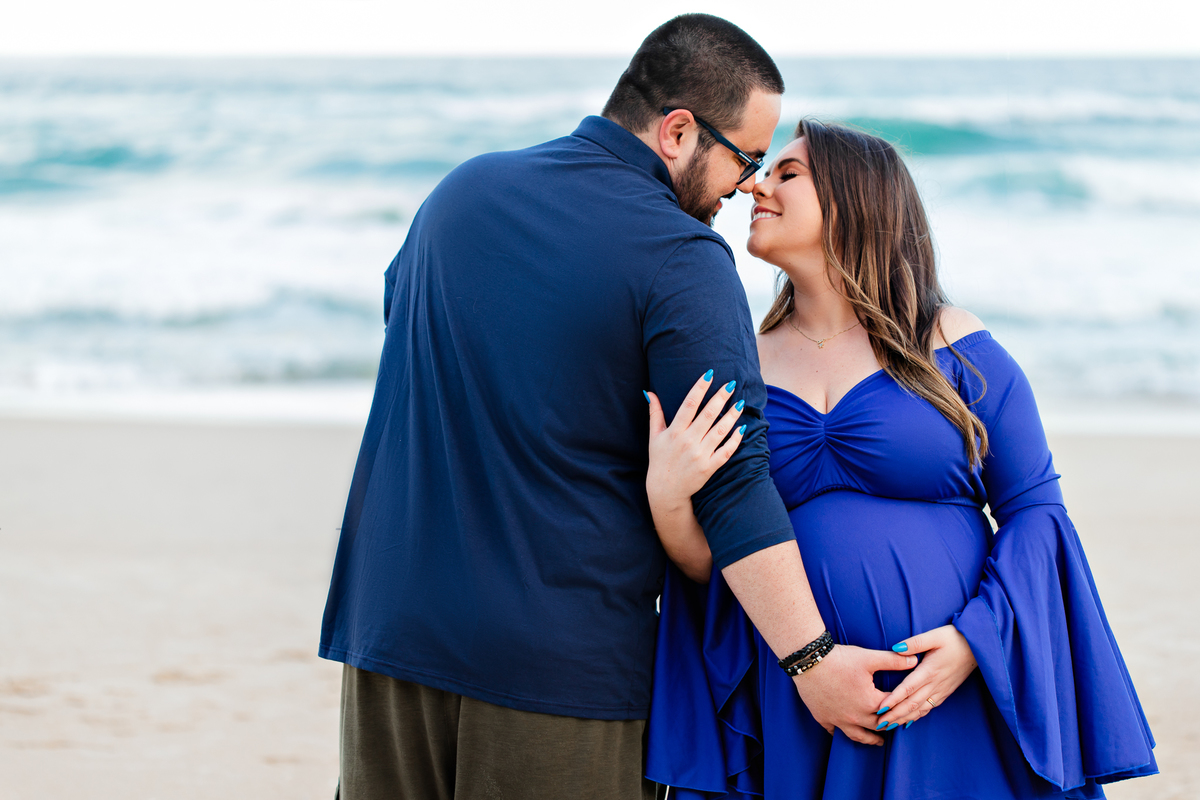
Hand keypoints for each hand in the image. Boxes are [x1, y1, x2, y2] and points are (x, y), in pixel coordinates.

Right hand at [646, 371, 744, 509]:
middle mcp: (688, 441)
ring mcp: (700, 455)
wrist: (665, 491)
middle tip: (731, 384)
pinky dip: (735, 440)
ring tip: (740, 403)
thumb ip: (655, 413)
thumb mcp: (654, 436)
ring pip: (720, 430)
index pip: (689, 404)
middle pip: (708, 414)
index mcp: (674, 432)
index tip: (709, 374)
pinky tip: (742, 428)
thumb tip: (650, 392)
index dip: (700, 388)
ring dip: (732, 415)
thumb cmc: (659, 460)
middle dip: (721, 397)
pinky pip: (726, 451)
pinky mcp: (709, 467)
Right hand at [792, 644, 917, 745]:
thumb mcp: (869, 657)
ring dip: (869, 739)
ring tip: (877, 741)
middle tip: (897, 725)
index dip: (901, 705)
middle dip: (889, 725)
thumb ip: (893, 661)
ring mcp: (838, 719)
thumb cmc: (840, 659)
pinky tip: (844, 732)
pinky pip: (834, 731)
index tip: (907, 705)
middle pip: (878, 725)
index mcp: (871, 702)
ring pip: (858, 735)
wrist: (809, 661)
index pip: (892, 706)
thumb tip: (915, 660)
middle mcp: (856, 716)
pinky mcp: (823, 718)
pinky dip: (841, 733)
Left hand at [872, 625, 976, 729]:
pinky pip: (929, 707)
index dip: (893, 700)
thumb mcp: (935, 635)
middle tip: (879, 724)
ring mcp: (941, 690)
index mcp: (929, 671)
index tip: (880, 708)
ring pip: (920, 709)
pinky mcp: (945, 692)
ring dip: (904, 718)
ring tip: (889, 726)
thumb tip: (896, 648)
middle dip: (894, 715)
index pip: (907, 688)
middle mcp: (935, 684)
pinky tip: (908, 721)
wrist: (978, 647)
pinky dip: (917, 716)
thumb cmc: (955, 638)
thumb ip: (915, 643)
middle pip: (911, 703)